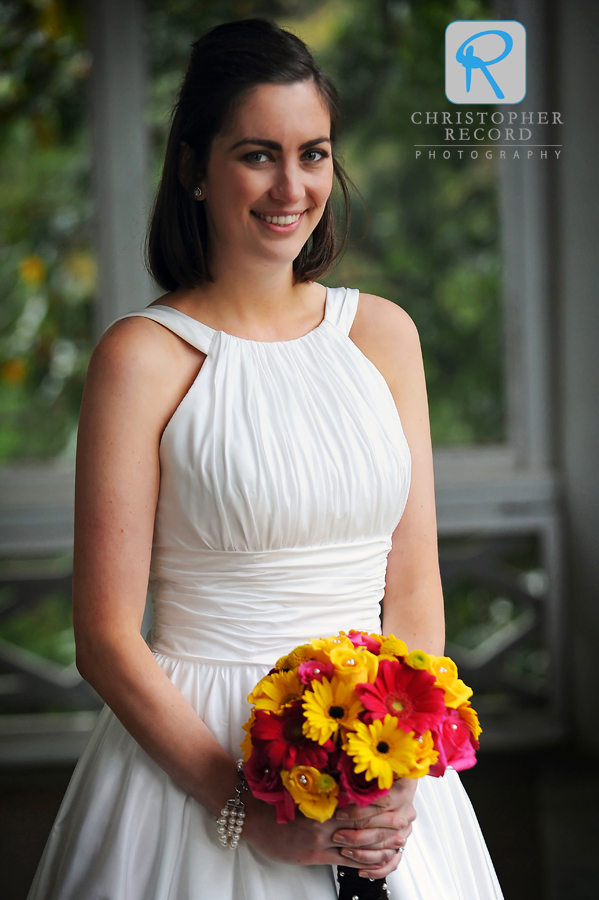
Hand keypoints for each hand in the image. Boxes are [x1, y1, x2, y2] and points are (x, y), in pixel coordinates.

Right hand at [242, 779, 416, 876]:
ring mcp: (320, 839)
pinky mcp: (315, 855)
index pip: (357, 800)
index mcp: (323, 798)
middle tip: (408, 818)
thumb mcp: (300, 782)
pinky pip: (345, 860)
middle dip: (387, 822)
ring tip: (400, 840)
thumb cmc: (275, 796)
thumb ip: (323, 781)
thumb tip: (345, 773)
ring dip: (381, 842)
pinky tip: (376, 860)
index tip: (398, 796)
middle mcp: (324, 819)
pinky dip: (363, 860)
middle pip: (364, 822)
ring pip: (358, 843)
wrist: (250, 816)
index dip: (379, 800)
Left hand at [331, 778, 417, 877]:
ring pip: (385, 850)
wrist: (400, 785)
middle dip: (356, 835)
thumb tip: (339, 787)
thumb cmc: (381, 780)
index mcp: (402, 793)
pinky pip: (392, 863)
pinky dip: (376, 870)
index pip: (379, 806)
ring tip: (344, 851)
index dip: (357, 811)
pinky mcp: (402, 845)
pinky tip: (360, 871)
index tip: (339, 814)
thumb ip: (359, 782)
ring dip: (362, 853)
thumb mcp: (371, 776)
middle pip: (380, 830)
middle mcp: (406, 814)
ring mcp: (405, 831)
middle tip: (337, 836)